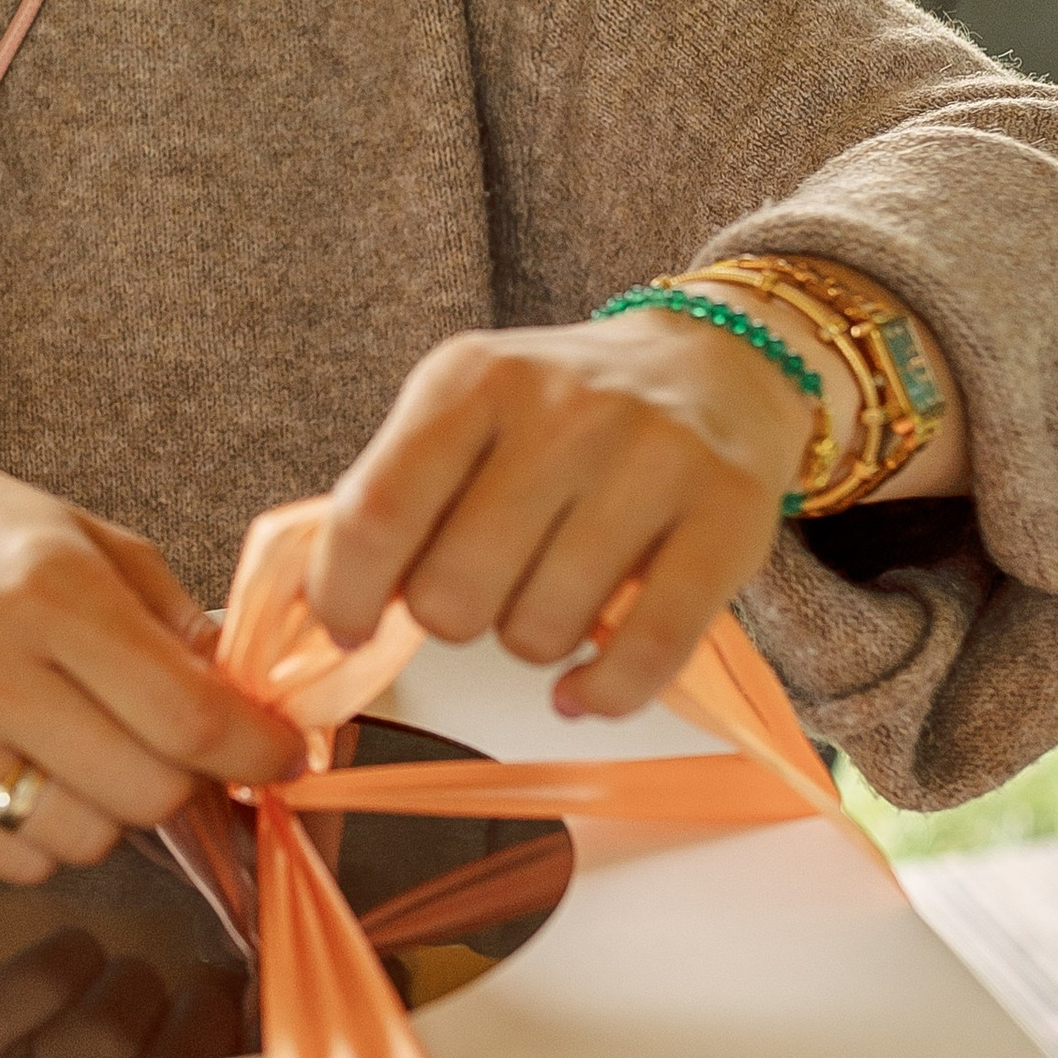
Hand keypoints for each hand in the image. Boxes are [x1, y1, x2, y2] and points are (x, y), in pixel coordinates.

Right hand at [0, 424, 298, 883]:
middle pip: (145, 792)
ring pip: (84, 841)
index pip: (186, 715)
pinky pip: (13, 859)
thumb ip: (170, 617)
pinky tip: (18, 764)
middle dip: (185, 780)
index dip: (254, 751)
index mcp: (46, 591)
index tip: (279, 755)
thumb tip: (248, 700)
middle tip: (173, 746)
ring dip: (111, 810)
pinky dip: (38, 829)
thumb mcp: (79, 537)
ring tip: (82, 747)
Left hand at [308, 314, 814, 720]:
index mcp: (475, 378)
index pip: (377, 511)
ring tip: (553, 598)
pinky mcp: (729, 520)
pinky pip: (644, 655)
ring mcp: (654, 460)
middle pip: (454, 591)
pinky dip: (602, 694)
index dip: (345, 594)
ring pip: (542, 631)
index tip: (351, 625)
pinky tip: (586, 686)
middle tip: (484, 590)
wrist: (716, 363)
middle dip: (453, 619)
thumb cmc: (565, 412)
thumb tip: (328, 610)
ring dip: (531, 645)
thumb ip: (396, 495)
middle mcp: (565, 408)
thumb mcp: (466, 413)